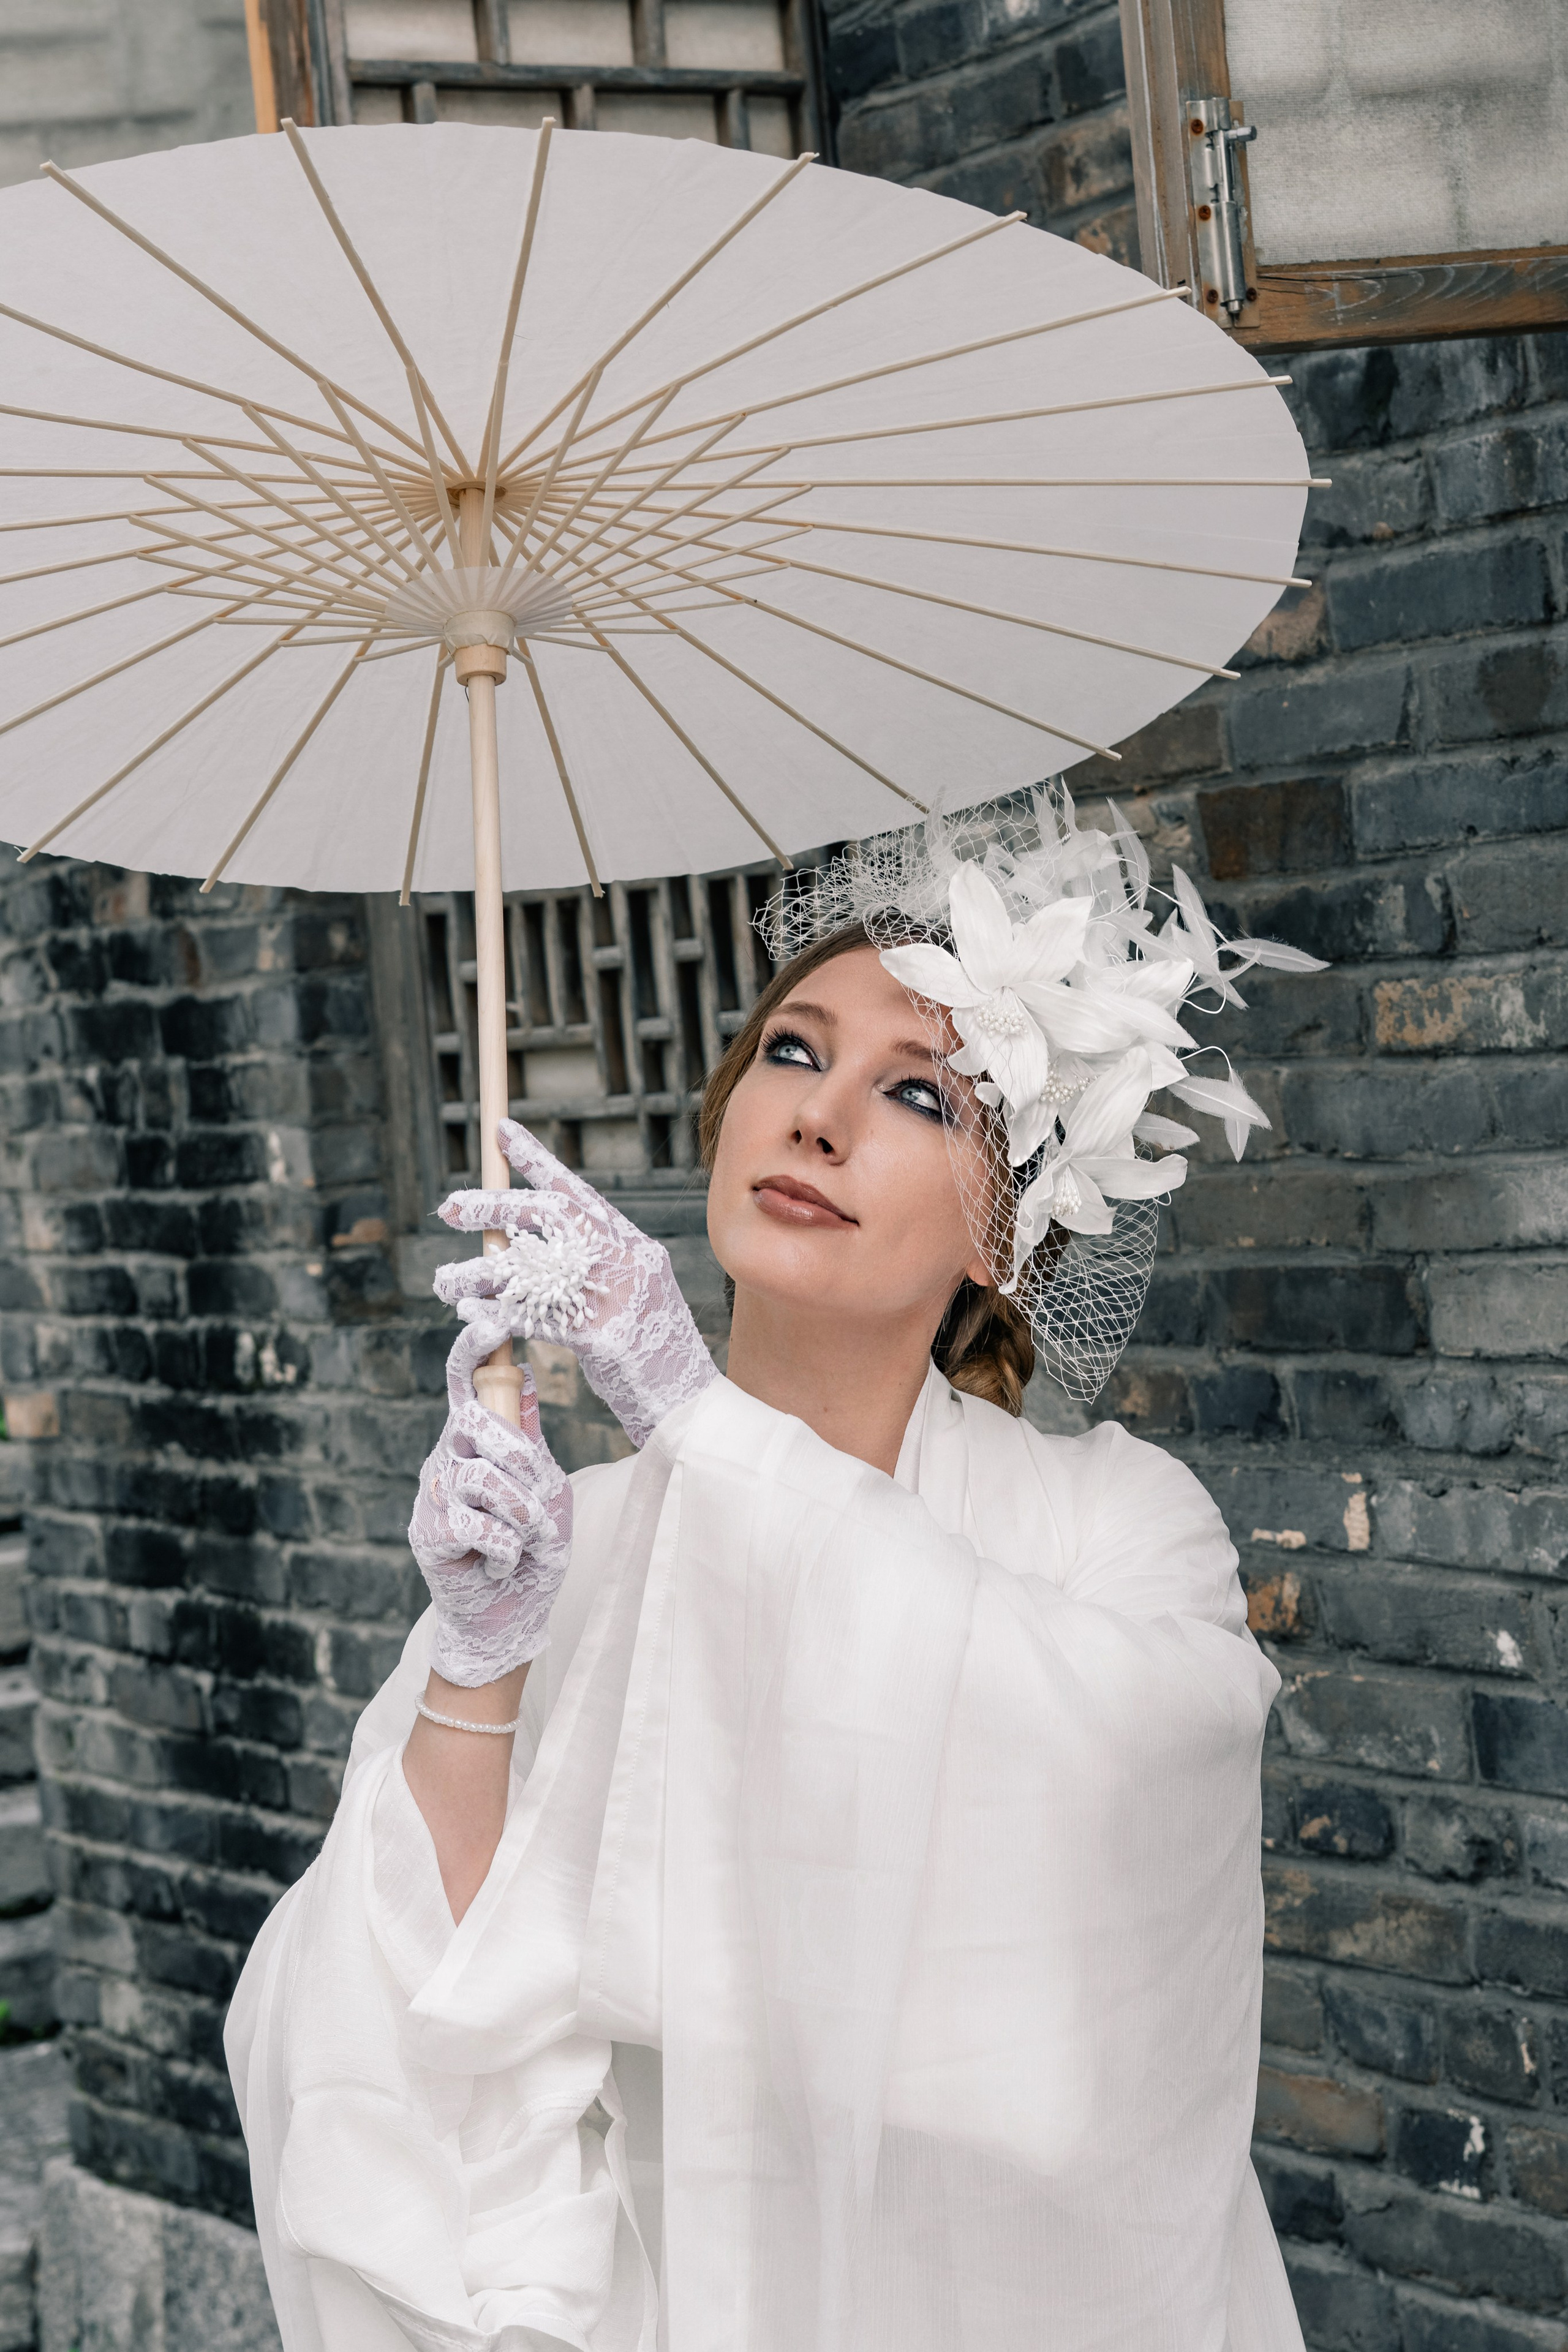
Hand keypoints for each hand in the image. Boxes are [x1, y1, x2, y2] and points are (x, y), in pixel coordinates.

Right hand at [408, 1311, 572, 1687]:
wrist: (513, 1613)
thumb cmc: (533, 1545)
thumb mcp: (546, 1486)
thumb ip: (529, 1440)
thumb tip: (521, 1375)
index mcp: (477, 1437)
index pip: (467, 1380)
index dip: (475, 1348)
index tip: (491, 1317)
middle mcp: (448, 1455)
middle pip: (477, 1423)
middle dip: (520, 1460)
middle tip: (536, 1500)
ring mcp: (435, 1492)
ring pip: (484, 1478)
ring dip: (522, 1516)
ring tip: (524, 1540)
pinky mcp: (430, 1532)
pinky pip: (478, 1525)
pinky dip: (507, 1549)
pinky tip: (501, 1562)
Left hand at [433, 1118, 717, 1447]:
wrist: (691, 1412)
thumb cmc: (654, 1361)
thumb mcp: (630, 1302)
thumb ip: (591, 1274)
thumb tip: (528, 1256)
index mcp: (636, 1249)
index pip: (581, 1193)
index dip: (538, 1160)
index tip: (501, 1132)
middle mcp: (630, 1262)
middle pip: (553, 1217)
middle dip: (496, 1207)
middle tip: (450, 1207)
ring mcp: (620, 1298)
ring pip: (534, 1270)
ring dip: (481, 1273)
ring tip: (443, 1280)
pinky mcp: (605, 1337)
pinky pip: (536, 1318)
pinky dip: (498, 1315)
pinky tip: (469, 1315)